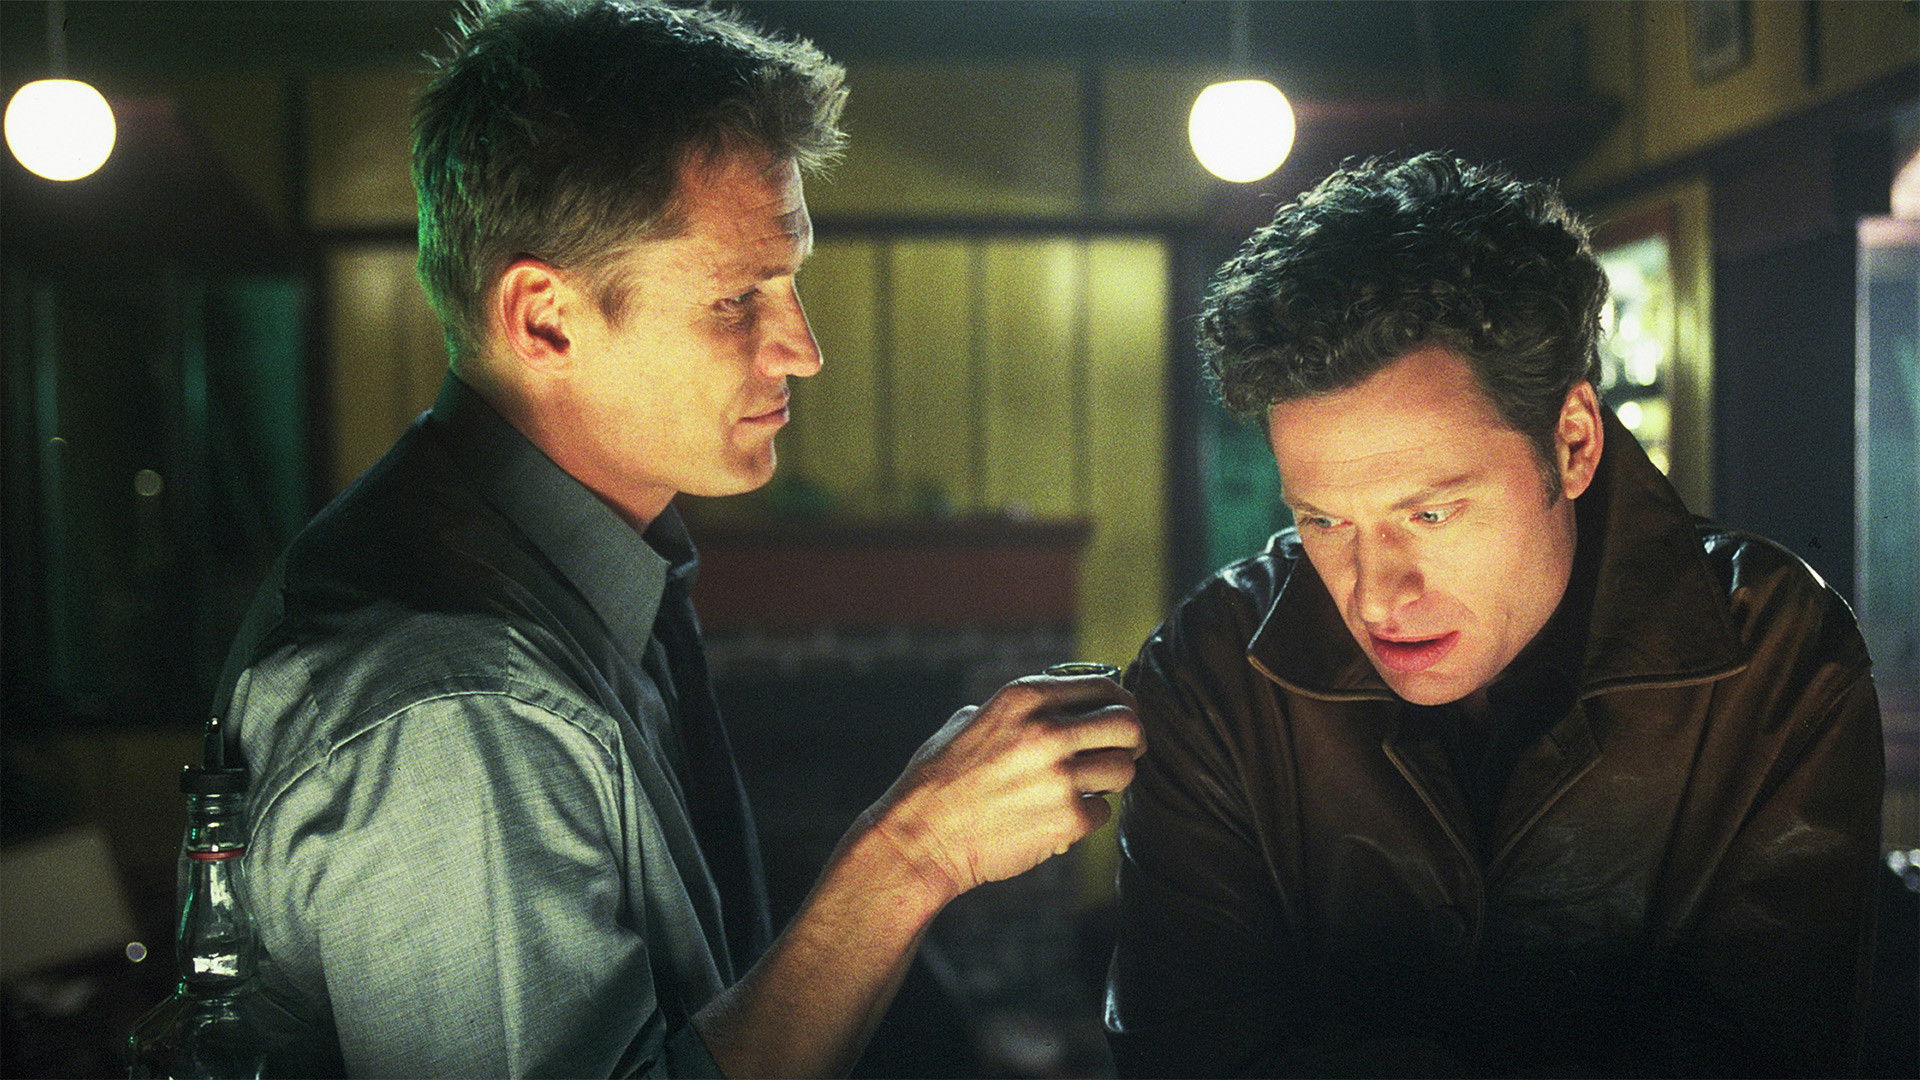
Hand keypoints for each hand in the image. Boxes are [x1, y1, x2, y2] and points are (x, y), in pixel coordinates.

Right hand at [862, 671, 1142, 903]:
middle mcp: (1047, 730)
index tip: (1115, 719)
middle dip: (1130, 739)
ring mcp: (1060, 776)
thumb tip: (1057, 700)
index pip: (1104, 686)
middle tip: (1121, 752)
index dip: (1118, 704)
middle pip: (1128, 724)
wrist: (922, 836)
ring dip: (1112, 780)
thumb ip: (1016, 709)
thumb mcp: (971, 720)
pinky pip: (1103, 811)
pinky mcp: (1067, 818)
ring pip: (1125, 769)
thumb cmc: (940, 779)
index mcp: (1025, 698)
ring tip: (1089, 787)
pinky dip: (1087, 816)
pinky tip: (1060, 817)